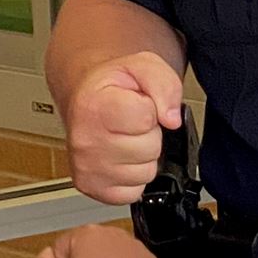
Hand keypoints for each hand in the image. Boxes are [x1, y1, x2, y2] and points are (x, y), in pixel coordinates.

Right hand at [64, 53, 183, 203]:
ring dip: (143, 156)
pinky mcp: (94, 188)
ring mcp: (88, 169)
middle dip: (149, 134)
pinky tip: (120, 157)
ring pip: (146, 172)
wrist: (87, 100)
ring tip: (125, 138)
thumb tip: (171, 119)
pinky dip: (134, 176)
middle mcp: (85, 141)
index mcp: (94, 106)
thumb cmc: (112, 87)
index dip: (151, 108)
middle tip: (131, 123)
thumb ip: (164, 84)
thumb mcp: (142, 66)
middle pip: (150, 148)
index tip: (137, 103)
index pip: (146, 117)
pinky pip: (135, 191)